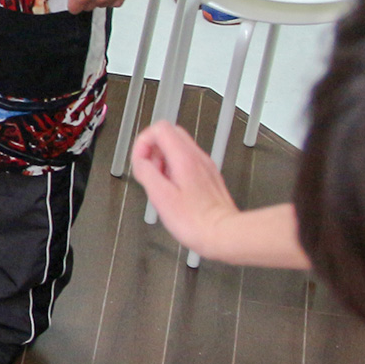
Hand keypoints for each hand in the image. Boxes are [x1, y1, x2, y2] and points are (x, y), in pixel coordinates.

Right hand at [130, 121, 237, 259]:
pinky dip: (174, 169)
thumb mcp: (160, 196)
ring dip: (163, 159)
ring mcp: (205, 166)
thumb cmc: (194, 221)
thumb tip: (140, 162)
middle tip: (149, 169)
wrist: (223, 234)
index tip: (140, 161)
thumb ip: (146, 172)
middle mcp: (197, 157)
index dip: (143, 142)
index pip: (160, 129)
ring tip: (161, 183)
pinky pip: (187, 161)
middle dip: (153, 148)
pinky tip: (173, 190)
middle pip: (170, 133)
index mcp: (184, 158)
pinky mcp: (208, 177)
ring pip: (178, 147)